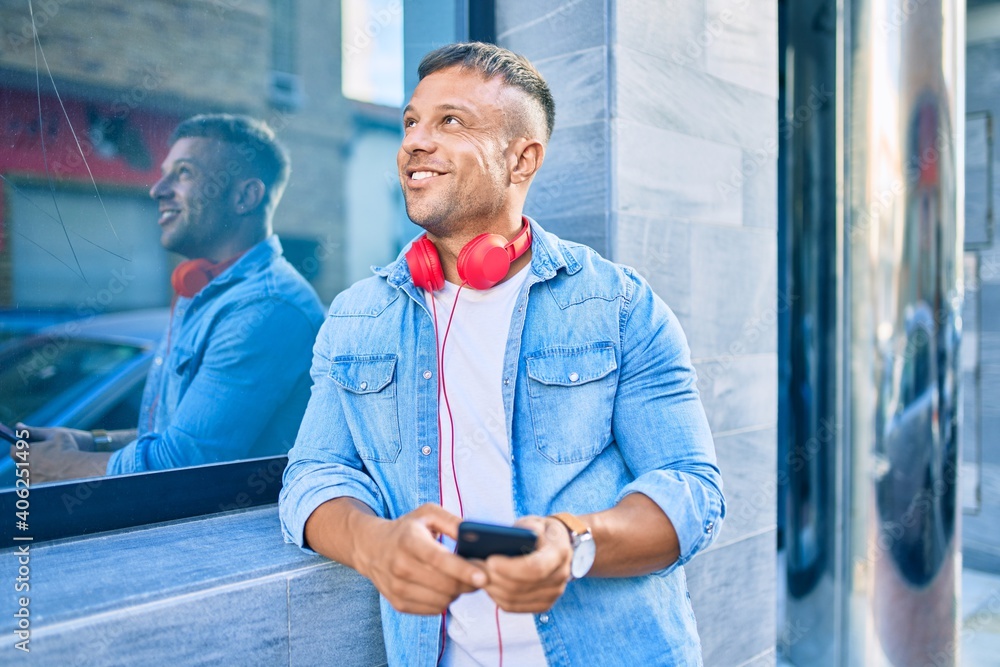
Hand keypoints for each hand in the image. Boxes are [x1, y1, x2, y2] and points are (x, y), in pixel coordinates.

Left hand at [10, 424, 107, 481]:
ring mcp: (31, 479)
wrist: (80, 470)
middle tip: (45, 457)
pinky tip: (54, 475)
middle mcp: (25, 467)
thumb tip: (18, 426)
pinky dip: (42, 479)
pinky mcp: (37, 488)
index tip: (29, 447)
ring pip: (28, 474)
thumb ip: (33, 430)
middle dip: (30, 459)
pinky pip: (36, 483)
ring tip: (52, 466)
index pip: (14, 450)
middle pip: (21, 463)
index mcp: (27, 452)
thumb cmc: (69, 450)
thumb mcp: (54, 434)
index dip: (21, 448)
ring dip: (35, 470)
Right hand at [354, 503, 487, 614]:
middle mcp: (400, 566)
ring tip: (458, 578)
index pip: (439, 560)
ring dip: (458, 592)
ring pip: (443, 601)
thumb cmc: (407, 528)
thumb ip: (453, 522)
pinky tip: (443, 587)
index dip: (463, 570)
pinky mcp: (398, 604)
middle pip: (445, 585)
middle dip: (469, 583)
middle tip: (481, 575)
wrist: (371, 548)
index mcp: (409, 541)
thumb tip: (476, 537)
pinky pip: (434, 610)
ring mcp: (397, 588)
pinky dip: (445, 601)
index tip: (484, 577)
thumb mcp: (427, 513)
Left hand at [480, 516, 572, 612]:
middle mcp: (561, 576)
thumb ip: (523, 529)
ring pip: (514, 599)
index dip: (510, 568)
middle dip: (494, 578)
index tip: (490, 560)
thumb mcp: (534, 522)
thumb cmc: (540, 531)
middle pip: (520, 586)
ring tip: (475, 575)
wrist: (556, 545)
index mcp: (559, 552)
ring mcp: (553, 593)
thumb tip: (503, 539)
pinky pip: (514, 606)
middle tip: (473, 567)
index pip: (535, 568)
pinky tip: (486, 585)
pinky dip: (496, 597)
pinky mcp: (544, 604)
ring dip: (491, 588)